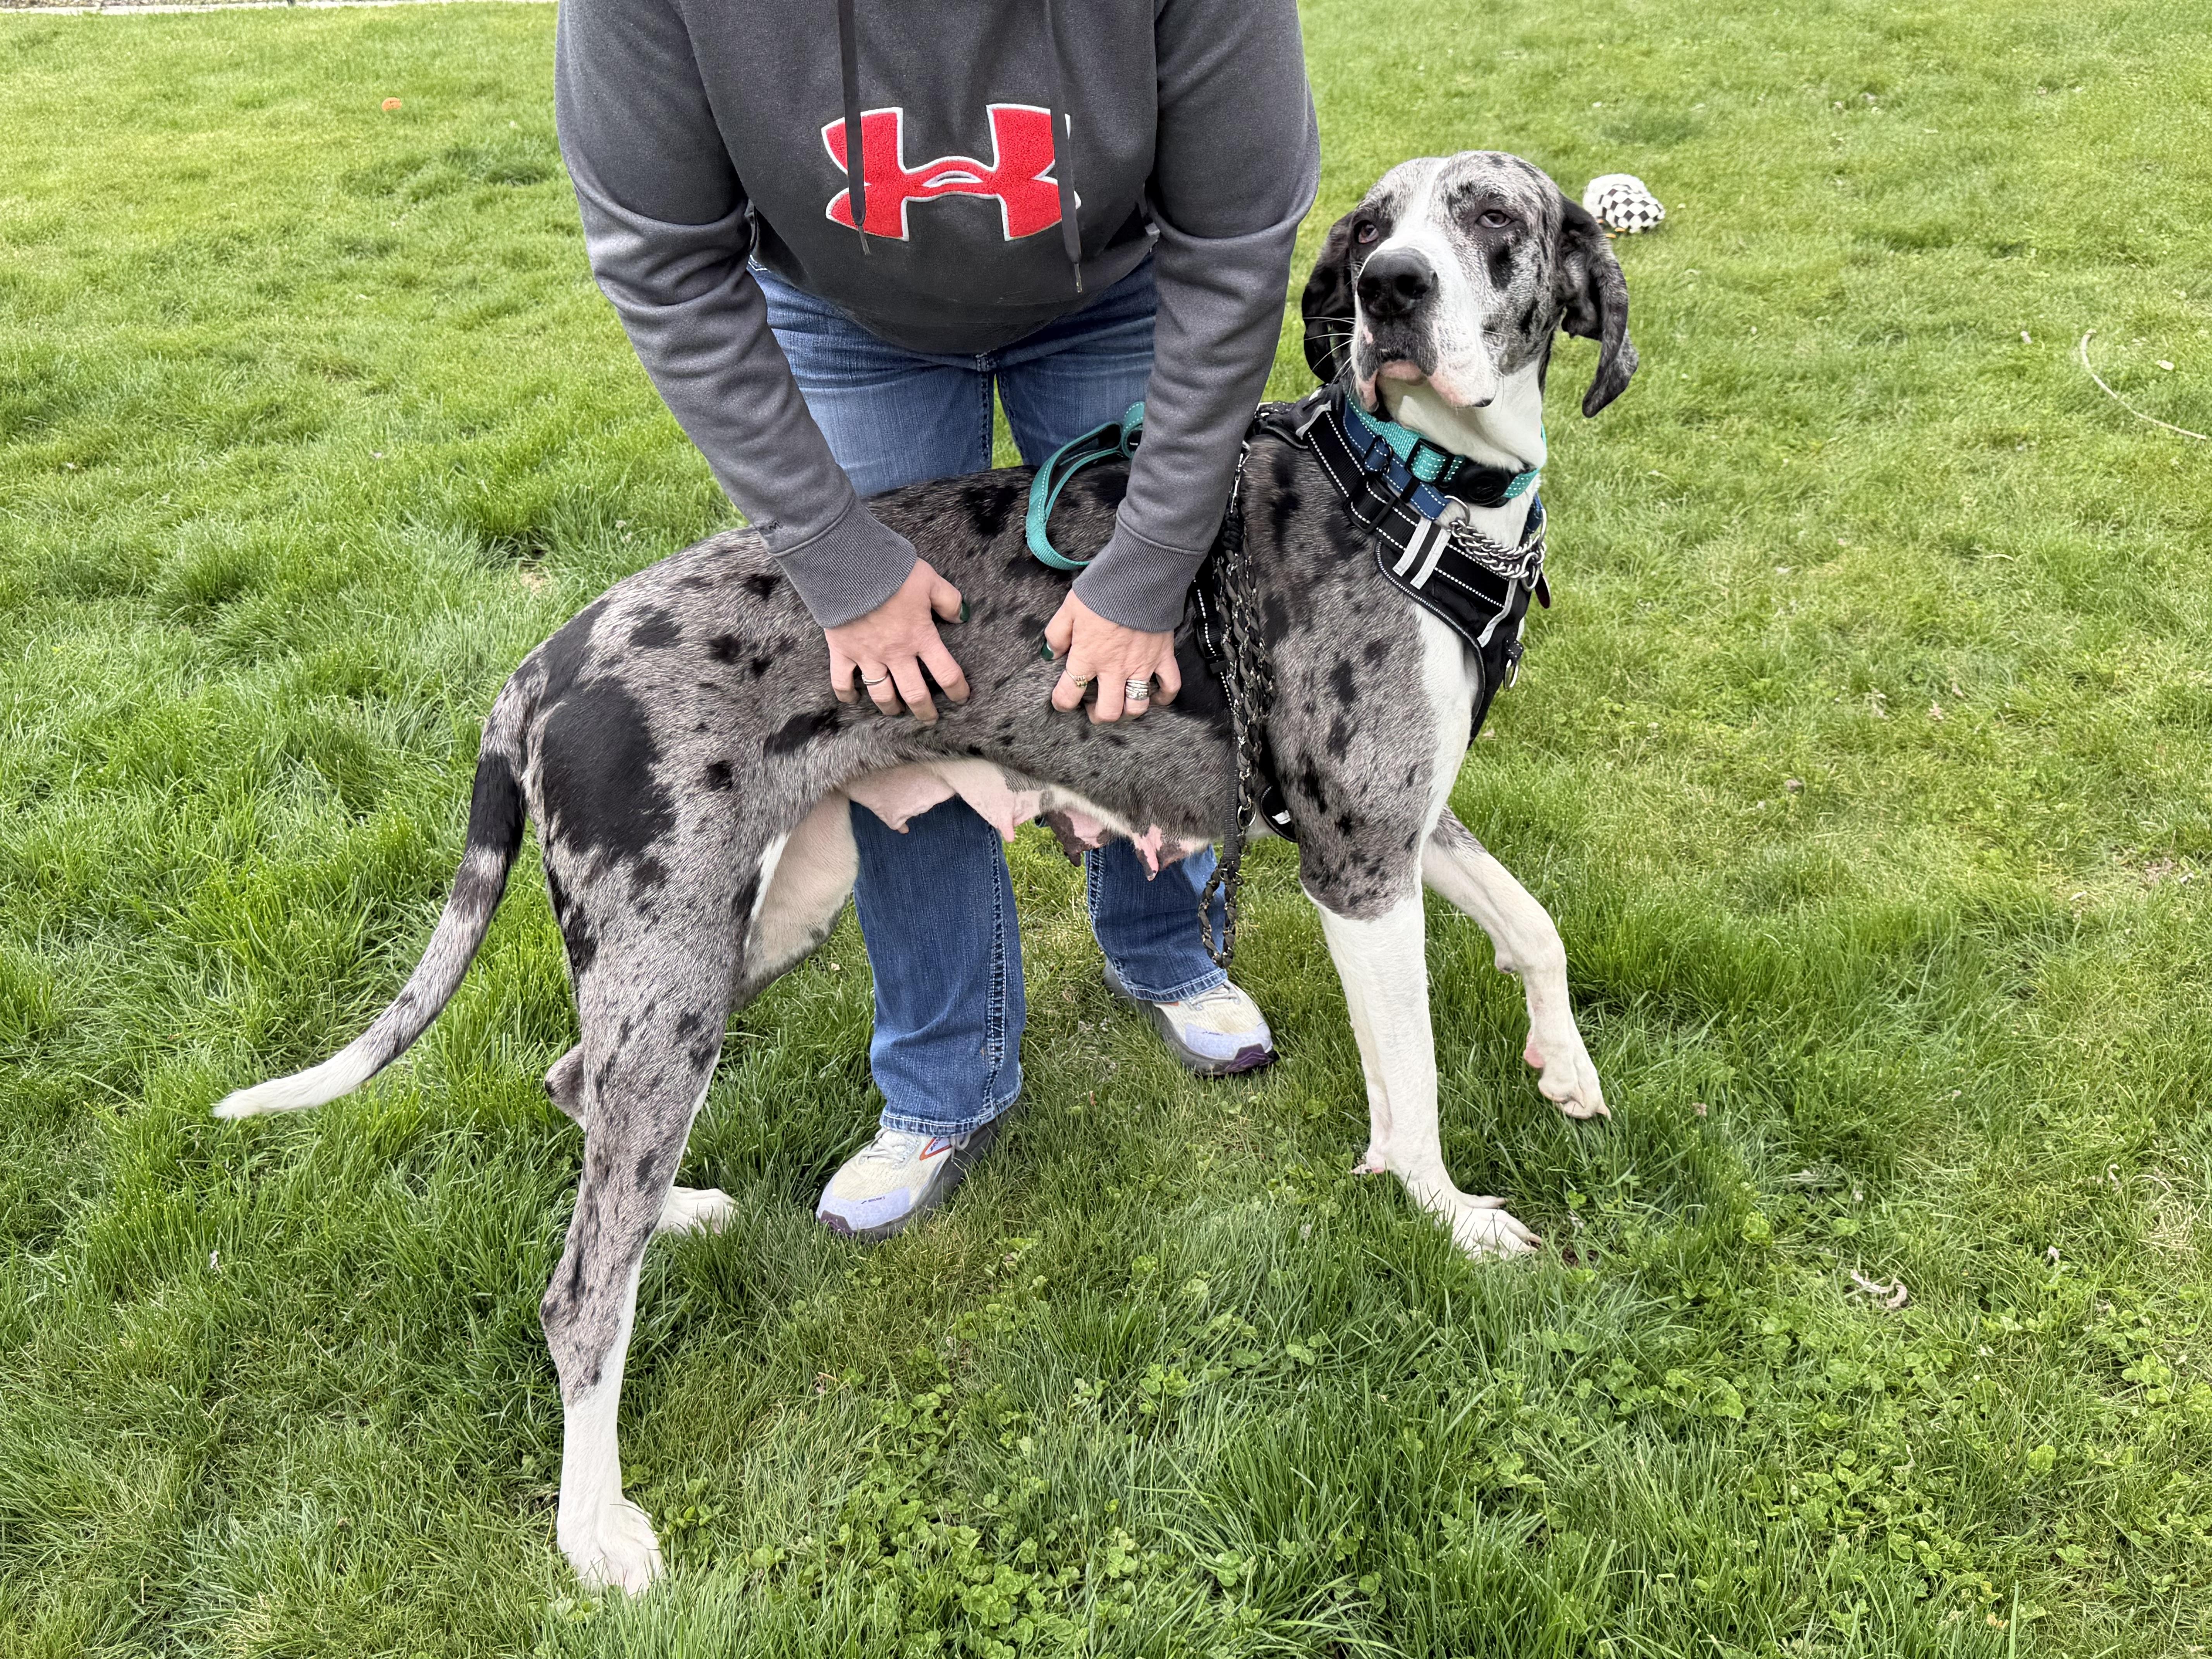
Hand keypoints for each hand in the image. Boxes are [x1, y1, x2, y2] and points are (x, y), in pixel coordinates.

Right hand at [826, 559, 969, 722]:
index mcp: (920, 637)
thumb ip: (949, 600)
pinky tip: (852, 699)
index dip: (957, 689)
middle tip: (930, 718)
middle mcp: (896, 653)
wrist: (849, 567)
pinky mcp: (842, 651)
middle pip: (914, 694)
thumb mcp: (929, 579)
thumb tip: (961, 616)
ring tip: (896, 712)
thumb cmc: (891, 571)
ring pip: (881, 694)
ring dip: (891, 707)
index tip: (961, 698)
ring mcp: (868, 655)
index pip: (946, 673)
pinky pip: (842, 681)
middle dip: (924, 710)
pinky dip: (846, 694)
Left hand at [1044, 592, 1179, 722]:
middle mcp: (1113, 668)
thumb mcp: (1069, 608)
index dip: (1062, 703)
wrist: (1139, 576)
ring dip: (1128, 711)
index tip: (1062, 701)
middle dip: (1099, 716)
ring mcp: (1141, 665)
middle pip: (1108, 711)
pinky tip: (1156, 697)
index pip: (1068, 695)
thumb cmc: (1103, 590)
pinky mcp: (1162, 656)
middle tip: (1094, 709)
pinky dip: (1164, 696)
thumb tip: (1052, 653)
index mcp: (1087, 657)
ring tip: (1122, 705)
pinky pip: (1170, 685)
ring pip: (1137, 706)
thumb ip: (1057, 634)